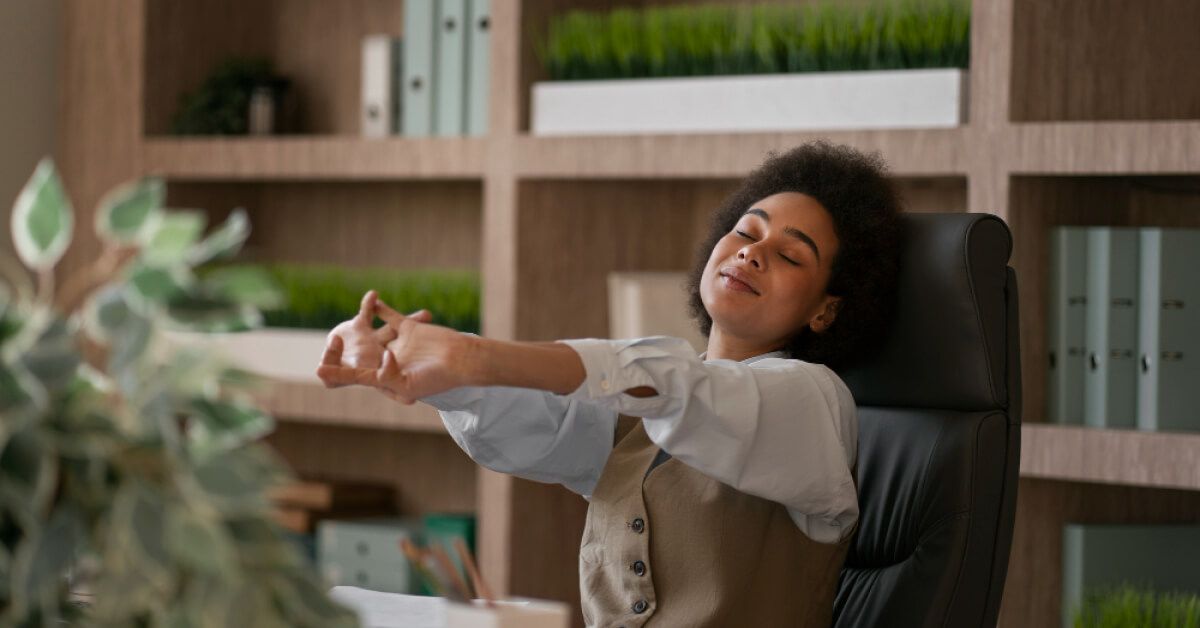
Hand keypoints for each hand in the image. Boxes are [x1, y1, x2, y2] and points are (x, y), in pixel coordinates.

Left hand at [317, 296, 474, 403]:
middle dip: (344, 355)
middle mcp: (393, 362)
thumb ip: (388, 374)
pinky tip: (369, 301)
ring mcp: (400, 345)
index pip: (360, 376)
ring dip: (360, 332)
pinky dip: (380, 309)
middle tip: (325, 347)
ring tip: (341, 328)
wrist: (462, 360)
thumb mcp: (409, 385)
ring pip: (375, 337)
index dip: (340, 374)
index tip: (320, 371)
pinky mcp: (409, 329)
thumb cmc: (439, 378)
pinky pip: (390, 317)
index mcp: (390, 379)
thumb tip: (381, 359)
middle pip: (363, 358)